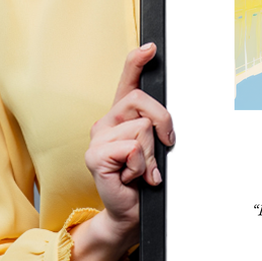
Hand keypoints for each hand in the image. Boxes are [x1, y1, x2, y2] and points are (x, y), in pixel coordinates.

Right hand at [70, 43, 174, 260]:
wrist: (130, 212)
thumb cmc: (144, 180)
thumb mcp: (155, 148)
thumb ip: (156, 128)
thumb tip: (167, 120)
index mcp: (121, 116)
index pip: (127, 81)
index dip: (137, 61)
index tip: (151, 47)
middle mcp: (106, 122)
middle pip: (142, 101)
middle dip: (163, 123)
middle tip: (164, 147)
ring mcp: (97, 138)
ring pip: (142, 128)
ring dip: (151, 154)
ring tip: (143, 170)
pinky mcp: (95, 156)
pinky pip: (132, 148)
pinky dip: (141, 166)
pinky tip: (132, 178)